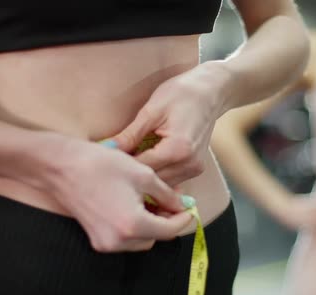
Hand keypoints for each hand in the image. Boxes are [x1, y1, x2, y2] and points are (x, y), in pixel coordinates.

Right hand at [44, 139, 192, 252]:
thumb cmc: (100, 165)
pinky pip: (125, 238)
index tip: (189, 206)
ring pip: (141, 240)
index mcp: (133, 225)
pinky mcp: (96, 239)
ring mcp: (106, 243)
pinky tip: (136, 205)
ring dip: (151, 224)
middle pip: (156, 238)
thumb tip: (182, 204)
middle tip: (171, 199)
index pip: (169, 230)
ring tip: (153, 200)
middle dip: (167, 220)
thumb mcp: (142, 174)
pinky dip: (135, 226)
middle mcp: (119, 240)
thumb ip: (167, 194)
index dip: (183, 217)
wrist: (61, 167)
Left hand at [112, 62, 230, 186]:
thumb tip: (108, 149)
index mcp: (178, 149)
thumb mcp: (152, 110)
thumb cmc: (182, 93)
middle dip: (131, 175)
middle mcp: (189, 164)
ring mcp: (194, 168)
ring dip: (144, 177)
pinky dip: (157, 174)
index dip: (121, 165)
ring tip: (125, 166)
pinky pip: (171, 179)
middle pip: (152, 181)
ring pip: (161, 184)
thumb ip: (130, 135)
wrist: (212, 90)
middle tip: (110, 166)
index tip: (103, 161)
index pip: (141, 168)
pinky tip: (143, 164)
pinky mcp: (196, 168)